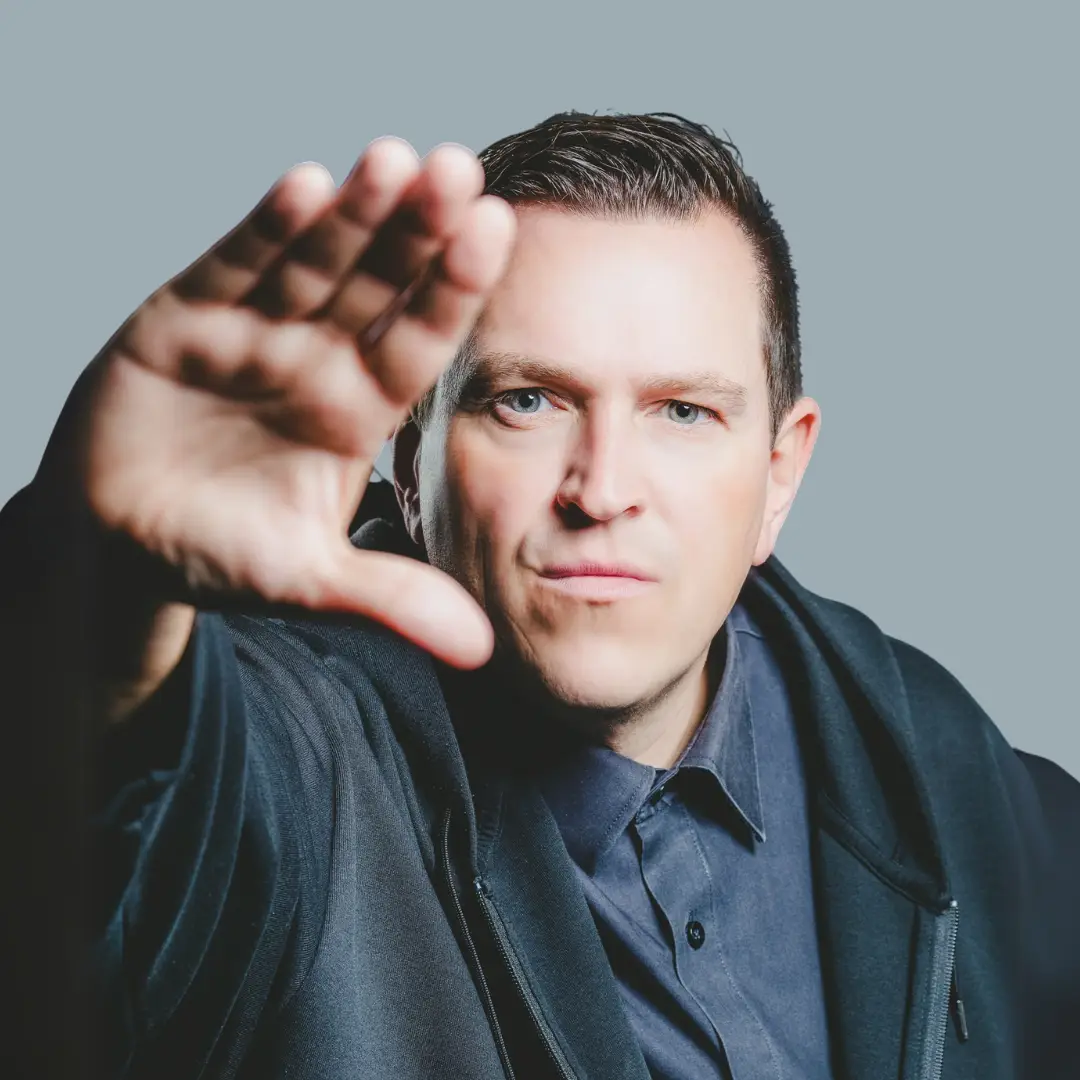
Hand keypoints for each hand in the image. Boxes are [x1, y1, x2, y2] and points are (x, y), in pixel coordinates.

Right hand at [72, 139, 513, 667]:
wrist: (120, 541)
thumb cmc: (221, 553)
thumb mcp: (308, 581)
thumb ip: (389, 601)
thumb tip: (480, 651)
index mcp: (357, 410)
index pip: (418, 341)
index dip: (452, 289)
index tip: (495, 231)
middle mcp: (316, 360)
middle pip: (377, 284)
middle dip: (416, 231)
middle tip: (459, 171)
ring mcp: (253, 333)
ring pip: (312, 262)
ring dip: (351, 214)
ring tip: (394, 160)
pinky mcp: (182, 317)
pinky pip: (230, 266)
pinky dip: (264, 230)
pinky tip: (304, 186)